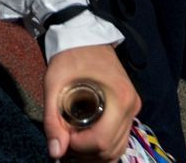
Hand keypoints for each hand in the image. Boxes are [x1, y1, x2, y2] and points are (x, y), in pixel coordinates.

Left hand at [41, 44, 138, 160]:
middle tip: (65, 142)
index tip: (63, 136)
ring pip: (117, 149)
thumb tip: (55, 153)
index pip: (102, 141)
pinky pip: (119, 139)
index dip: (79, 147)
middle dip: (85, 154)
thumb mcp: (54, 85)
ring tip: (72, 143)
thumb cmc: (70, 57)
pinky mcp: (129, 109)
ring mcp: (133, 109)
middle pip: (112, 150)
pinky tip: (84, 140)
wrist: (85, 36)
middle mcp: (131, 106)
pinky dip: (103, 147)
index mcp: (118, 98)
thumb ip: (53, 120)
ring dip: (94, 154)